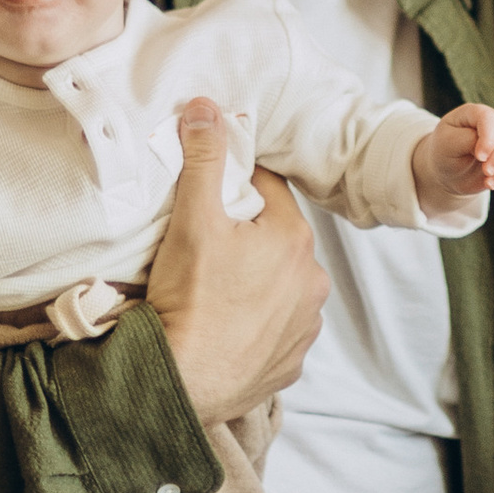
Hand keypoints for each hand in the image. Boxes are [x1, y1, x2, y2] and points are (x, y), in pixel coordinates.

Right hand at [147, 97, 327, 423]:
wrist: (180, 384)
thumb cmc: (189, 301)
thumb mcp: (192, 218)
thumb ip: (203, 158)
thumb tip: (206, 108)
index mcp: (295, 239)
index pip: (268, 189)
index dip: (234, 186)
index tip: (207, 196)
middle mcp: (313, 282)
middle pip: (275, 238)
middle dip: (246, 235)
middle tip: (202, 245)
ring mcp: (304, 327)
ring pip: (279, 285)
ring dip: (254, 281)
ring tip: (212, 289)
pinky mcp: (290, 363)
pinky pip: (275, 329)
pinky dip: (254, 323)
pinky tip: (224, 324)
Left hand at [415, 100, 493, 214]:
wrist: (447, 172)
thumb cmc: (444, 153)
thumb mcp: (447, 145)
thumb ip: (467, 140)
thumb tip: (490, 148)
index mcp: (474, 113)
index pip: (489, 119)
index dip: (489, 138)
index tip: (480, 157)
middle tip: (486, 174)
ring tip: (489, 185)